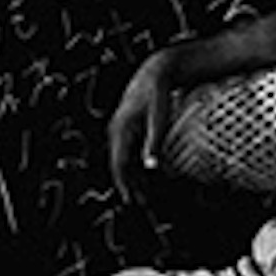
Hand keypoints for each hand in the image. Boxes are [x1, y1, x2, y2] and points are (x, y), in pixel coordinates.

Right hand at [107, 52, 172, 203]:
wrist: (156, 71)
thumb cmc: (158, 92)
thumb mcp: (159, 115)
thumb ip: (155, 140)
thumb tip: (150, 166)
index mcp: (121, 129)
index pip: (119, 165)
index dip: (125, 185)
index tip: (133, 201)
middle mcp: (116, 131)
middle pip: (120, 166)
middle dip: (129, 186)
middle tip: (141, 204)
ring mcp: (120, 129)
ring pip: (123, 160)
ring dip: (132, 178)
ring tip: (143, 195)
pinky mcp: (128, 128)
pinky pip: (128, 153)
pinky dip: (134, 166)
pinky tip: (145, 175)